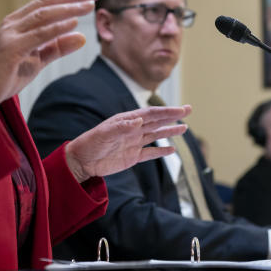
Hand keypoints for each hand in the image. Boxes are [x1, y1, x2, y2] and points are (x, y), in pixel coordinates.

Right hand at [0, 0, 100, 107]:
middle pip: (47, 1)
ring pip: (44, 14)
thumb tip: (82, 36)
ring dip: (69, 8)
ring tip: (89, 6)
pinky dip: (57, 27)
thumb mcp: (38, 60)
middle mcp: (14, 22)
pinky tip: (73, 22)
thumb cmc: (6, 75)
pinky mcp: (12, 48)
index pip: (47, 1)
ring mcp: (11, 33)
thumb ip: (58, 47)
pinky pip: (38, 34)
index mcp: (19, 21)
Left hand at [64, 105, 191, 181]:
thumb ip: (122, 127)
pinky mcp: (132, 157)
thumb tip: (140, 120)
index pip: (151, 114)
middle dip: (173, 115)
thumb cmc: (90, 143)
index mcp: (127, 120)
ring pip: (156, 135)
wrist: (81, 161)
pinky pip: (150, 152)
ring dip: (170, 131)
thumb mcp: (104, 133)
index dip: (167, 111)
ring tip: (185, 128)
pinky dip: (161, 151)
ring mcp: (134, 143)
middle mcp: (133, 129)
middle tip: (189, 109)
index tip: (181, 109)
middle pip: (157, 121)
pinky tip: (172, 149)